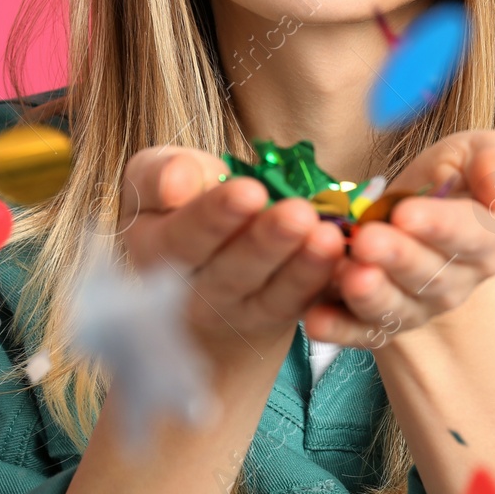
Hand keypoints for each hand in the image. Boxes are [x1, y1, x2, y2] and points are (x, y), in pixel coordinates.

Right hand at [118, 144, 345, 361]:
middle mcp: (191, 293)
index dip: (213, 217)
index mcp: (153, 250)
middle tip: (297, 214)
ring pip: (268, 295)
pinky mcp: (273, 319)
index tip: (249, 191)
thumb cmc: (181, 208)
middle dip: (264, 243)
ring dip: (301, 267)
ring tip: (328, 236)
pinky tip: (340, 254)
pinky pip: (297, 305)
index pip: (181, 238)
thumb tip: (178, 181)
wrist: (199, 272)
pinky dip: (319, 281)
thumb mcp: (156, 182)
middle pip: (228, 273)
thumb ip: (159, 174)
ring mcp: (235, 312)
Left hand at [301, 130, 494, 347]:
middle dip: (397, 258)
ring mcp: (418, 305)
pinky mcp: (380, 320)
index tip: (407, 213)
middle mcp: (457, 281)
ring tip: (348, 276)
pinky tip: (313, 320)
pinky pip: (360, 331)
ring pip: (396, 307)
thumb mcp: (486, 151)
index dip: (440, 227)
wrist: (423, 208)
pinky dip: (338, 329)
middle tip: (367, 240)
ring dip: (370, 296)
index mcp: (491, 238)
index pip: (473, 236)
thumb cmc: (461, 173)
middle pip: (430, 275)